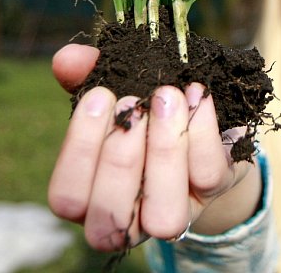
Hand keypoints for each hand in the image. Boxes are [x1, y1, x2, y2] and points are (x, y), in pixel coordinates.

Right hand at [48, 44, 261, 250]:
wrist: (204, 125)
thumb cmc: (144, 113)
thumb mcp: (114, 93)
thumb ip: (86, 76)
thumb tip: (67, 60)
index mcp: (92, 197)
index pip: (67, 198)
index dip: (81, 151)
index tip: (100, 97)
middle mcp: (129, 220)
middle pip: (110, 218)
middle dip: (121, 155)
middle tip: (135, 101)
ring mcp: (175, 212)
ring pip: (164, 215)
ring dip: (164, 150)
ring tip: (167, 97)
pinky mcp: (214, 193)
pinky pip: (208, 173)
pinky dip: (203, 130)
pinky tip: (197, 94)